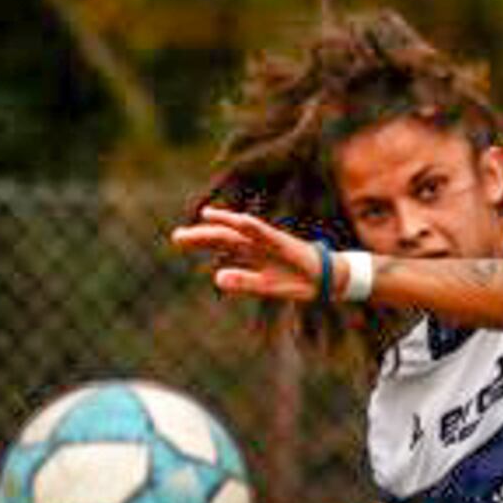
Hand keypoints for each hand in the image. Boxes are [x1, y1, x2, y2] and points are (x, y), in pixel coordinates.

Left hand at [170, 208, 325, 301]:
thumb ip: (243, 281)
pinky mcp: (285, 243)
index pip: (220, 242)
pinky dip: (253, 226)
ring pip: (242, 230)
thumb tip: (216, 279)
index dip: (200, 239)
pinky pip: (267, 233)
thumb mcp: (265, 286)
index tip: (177, 239)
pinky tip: (239, 220)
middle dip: (202, 234)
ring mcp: (270, 241)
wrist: (326, 279)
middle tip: (176, 237)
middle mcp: (256, 243)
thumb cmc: (295, 281)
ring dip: (224, 223)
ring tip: (205, 217)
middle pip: (225, 235)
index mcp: (250, 252)